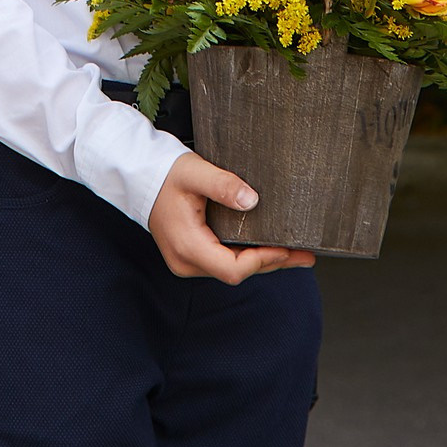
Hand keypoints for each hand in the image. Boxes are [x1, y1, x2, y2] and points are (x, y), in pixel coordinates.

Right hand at [148, 152, 317, 282]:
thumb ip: (224, 186)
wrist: (141, 176)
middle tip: (304, 255)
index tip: (286, 248)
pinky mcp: (192, 255)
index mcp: (188, 246)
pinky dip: (248, 256)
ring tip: (295, 253)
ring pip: (232, 269)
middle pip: (237, 272)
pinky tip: (268, 249)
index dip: (262, 260)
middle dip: (272, 263)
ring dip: (263, 261)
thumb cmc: (166, 174)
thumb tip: (252, 200)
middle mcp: (187, 261)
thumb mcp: (195, 173)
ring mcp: (188, 261)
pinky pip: (224, 261)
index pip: (233, 269)